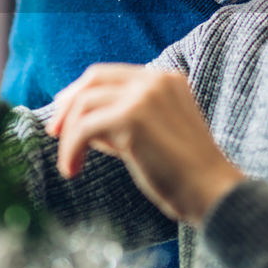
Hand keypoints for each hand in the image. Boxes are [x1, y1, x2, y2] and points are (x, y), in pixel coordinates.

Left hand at [46, 64, 243, 224]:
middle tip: (55, 132)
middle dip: (68, 104)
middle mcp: (155, 80)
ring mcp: (144, 96)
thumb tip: (80, 120)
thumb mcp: (155, 133)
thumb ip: (125, 119)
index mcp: (166, 79)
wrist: (212, 192)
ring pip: (85, 104)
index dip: (81, 93)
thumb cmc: (184, 173)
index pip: (109, 75)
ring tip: (71, 163)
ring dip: (69, 135)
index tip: (64, 116)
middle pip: (93, 78)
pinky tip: (72, 169)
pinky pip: (84, 128)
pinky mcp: (132, 118)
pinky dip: (71, 149)